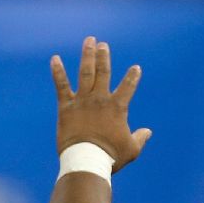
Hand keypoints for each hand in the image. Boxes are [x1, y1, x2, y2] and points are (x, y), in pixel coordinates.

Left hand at [51, 37, 151, 172]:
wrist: (86, 160)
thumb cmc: (111, 157)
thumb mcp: (131, 149)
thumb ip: (140, 138)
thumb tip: (148, 132)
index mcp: (117, 107)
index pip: (128, 86)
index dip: (133, 76)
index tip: (136, 68)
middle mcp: (100, 99)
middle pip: (103, 72)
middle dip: (104, 57)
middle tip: (103, 44)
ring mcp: (82, 101)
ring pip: (86, 73)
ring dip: (87, 56)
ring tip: (89, 41)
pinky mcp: (66, 107)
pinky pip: (61, 86)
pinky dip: (58, 72)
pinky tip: (55, 58)